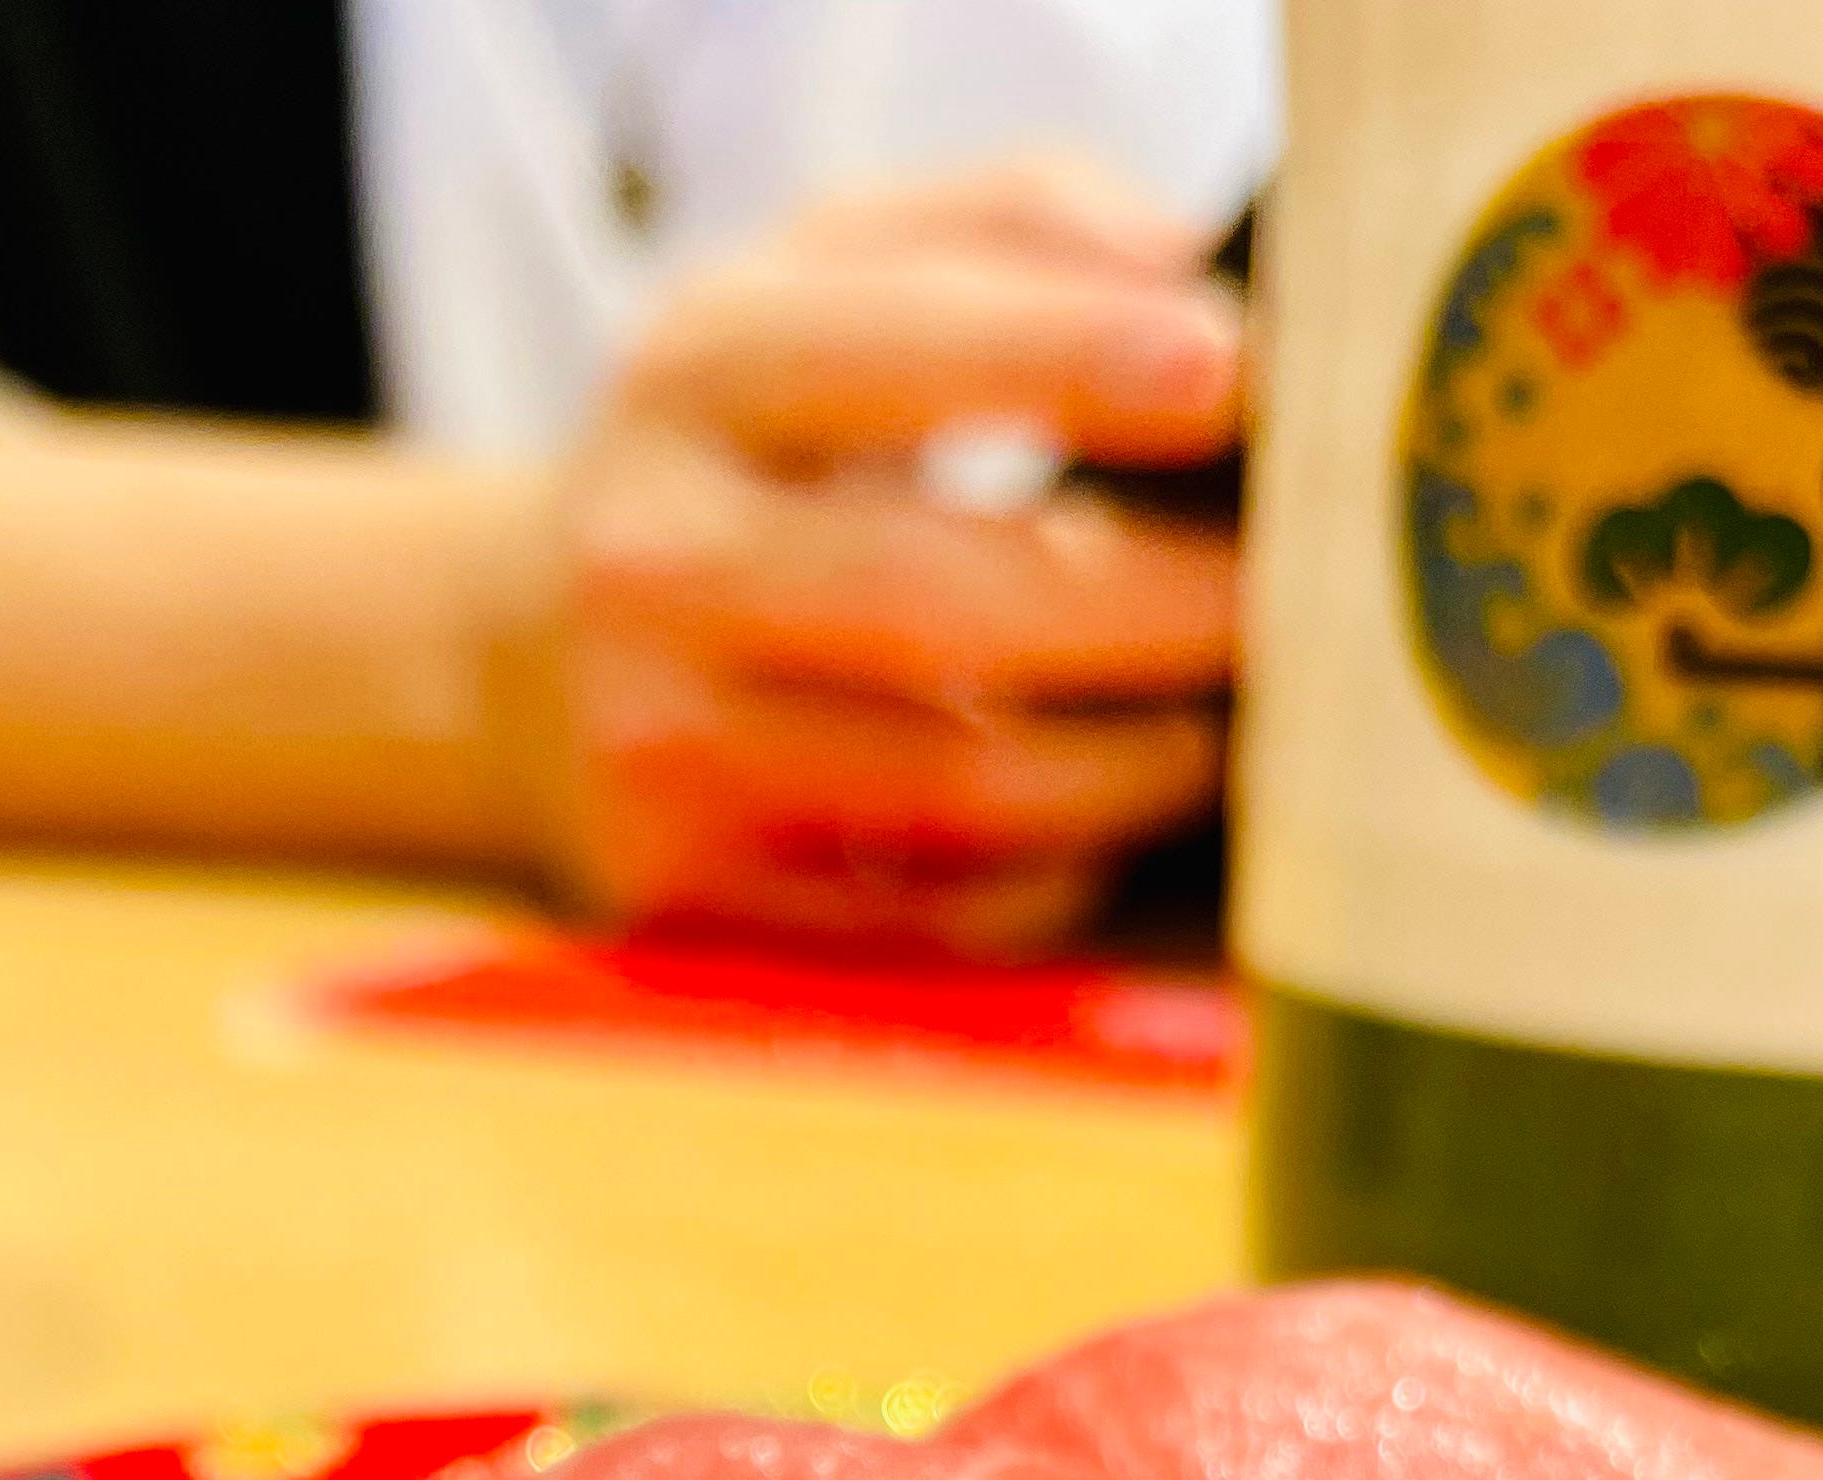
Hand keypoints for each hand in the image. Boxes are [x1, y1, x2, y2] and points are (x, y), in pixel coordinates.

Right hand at [543, 159, 1244, 955]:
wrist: (531, 668)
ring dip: (1128, 769)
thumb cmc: (744, 456)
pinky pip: (933, 912)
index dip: (1066, 357)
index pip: (885, 352)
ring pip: (952, 791)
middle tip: (1291, 602)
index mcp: (693, 376)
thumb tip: (1182, 271)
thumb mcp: (822, 282)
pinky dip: (1055, 872)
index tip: (1227, 369)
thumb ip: (1006, 224)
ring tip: (1224, 730)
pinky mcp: (711, 900)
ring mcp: (670, 751)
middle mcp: (657, 566)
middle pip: (935, 598)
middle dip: (1147, 604)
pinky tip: (1109, 820)